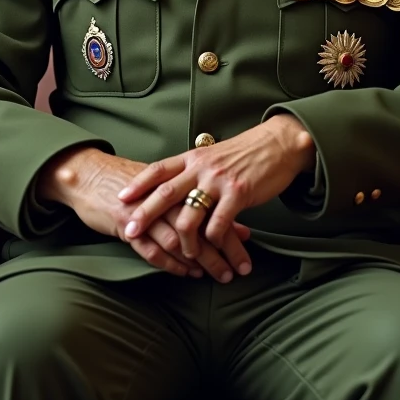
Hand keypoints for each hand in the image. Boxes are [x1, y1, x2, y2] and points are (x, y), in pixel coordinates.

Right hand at [36, 146, 250, 280]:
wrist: (92, 175)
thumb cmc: (135, 184)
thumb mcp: (171, 190)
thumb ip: (204, 207)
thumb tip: (241, 228)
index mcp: (179, 183)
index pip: (211, 209)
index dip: (230, 233)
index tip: (247, 252)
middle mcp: (166, 197)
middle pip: (200, 226)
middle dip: (221, 251)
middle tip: (238, 270)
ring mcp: (146, 211)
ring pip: (179, 240)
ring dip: (200, 260)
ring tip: (216, 276)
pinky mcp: (127, 225)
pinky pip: (152, 249)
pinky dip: (170, 263)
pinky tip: (185, 273)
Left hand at [117, 115, 315, 260]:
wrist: (279, 144)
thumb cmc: (246, 153)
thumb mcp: (214, 156)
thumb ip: (195, 169)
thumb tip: (174, 185)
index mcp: (194, 157)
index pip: (159, 169)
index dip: (139, 183)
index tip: (121, 196)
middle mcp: (202, 167)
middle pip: (165, 193)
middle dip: (145, 213)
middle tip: (129, 230)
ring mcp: (219, 181)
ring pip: (189, 215)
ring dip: (185, 240)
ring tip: (187, 255)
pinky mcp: (238, 194)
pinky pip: (217, 224)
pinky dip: (212, 239)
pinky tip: (214, 245)